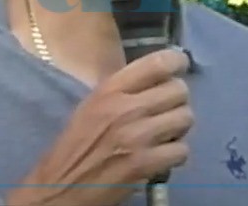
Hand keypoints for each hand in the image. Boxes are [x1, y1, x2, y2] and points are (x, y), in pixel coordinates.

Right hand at [6, 48, 192, 205]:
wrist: (61, 186)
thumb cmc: (77, 144)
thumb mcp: (93, 105)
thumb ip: (124, 89)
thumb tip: (159, 76)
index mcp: (110, 89)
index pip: (159, 63)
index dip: (177, 62)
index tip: (179, 68)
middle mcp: (126, 108)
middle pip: (179, 90)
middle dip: (178, 101)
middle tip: (167, 110)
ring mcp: (137, 136)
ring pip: (185, 118)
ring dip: (179, 127)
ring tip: (165, 134)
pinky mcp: (145, 164)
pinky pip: (182, 150)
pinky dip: (175, 154)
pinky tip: (162, 156)